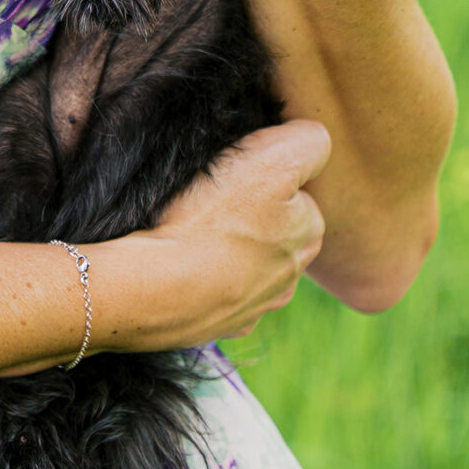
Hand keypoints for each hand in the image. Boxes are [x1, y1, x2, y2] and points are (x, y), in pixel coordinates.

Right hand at [94, 117, 331, 353]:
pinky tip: (183, 266)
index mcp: (309, 234)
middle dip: (249, 216)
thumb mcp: (273, 157)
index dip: (265, 175)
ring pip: (246, 264)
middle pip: (272, 229)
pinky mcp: (220, 326)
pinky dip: (205, 281)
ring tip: (191, 234)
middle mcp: (291, 277)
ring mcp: (254, 307)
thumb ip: (309, 142)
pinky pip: (217, 293)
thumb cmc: (211, 219)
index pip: (296, 191)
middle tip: (210, 203)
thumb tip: (312, 142)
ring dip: (227, 250)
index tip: (236, 177)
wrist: (157, 288)